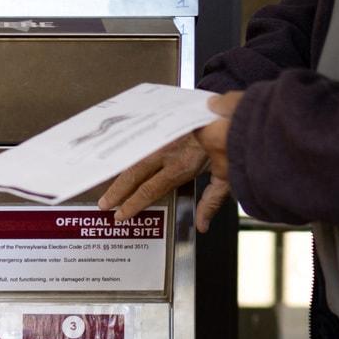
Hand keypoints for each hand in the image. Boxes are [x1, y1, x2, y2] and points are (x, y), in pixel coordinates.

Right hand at [98, 91, 242, 232]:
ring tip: (108, 184)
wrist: (234, 111)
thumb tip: (201, 227)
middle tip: (104, 204)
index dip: (134, 203)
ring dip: (119, 172)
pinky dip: (128, 150)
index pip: (151, 188)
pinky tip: (117, 156)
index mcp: (181, 164)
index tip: (121, 215)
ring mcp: (164, 136)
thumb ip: (211, 202)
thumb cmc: (231, 143)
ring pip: (135, 156)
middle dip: (118, 190)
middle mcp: (168, 150)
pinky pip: (142, 140)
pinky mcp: (164, 125)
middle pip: (135, 173)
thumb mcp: (227, 177)